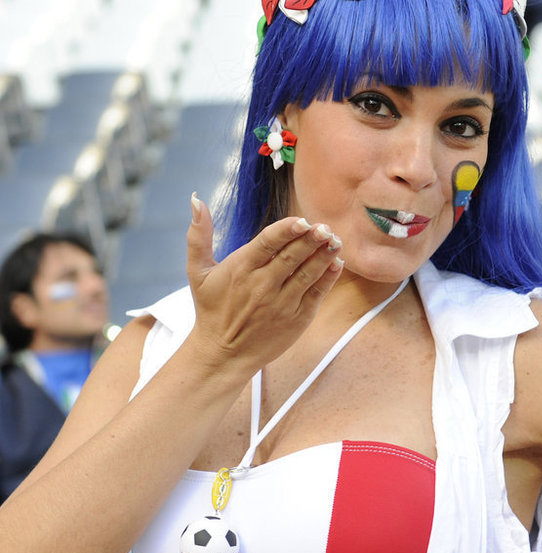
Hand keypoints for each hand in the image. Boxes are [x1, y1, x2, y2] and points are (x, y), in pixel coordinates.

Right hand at [186, 193, 343, 370]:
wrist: (223, 354)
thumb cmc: (211, 309)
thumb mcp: (197, 272)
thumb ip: (198, 236)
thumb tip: (195, 198)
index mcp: (241, 269)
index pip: (267, 243)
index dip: (286, 230)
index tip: (302, 220)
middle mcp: (262, 286)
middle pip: (292, 256)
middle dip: (312, 239)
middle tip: (326, 226)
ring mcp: (281, 304)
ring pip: (308, 274)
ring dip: (324, 255)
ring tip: (336, 240)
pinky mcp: (297, 319)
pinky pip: (316, 294)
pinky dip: (328, 278)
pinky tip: (336, 263)